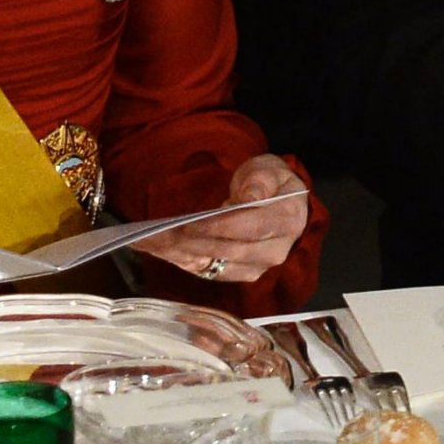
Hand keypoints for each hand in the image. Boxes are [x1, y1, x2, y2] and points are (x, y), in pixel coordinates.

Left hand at [138, 154, 309, 283]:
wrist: (275, 200)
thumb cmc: (269, 182)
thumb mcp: (269, 170)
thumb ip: (260, 181)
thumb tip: (251, 197)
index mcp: (287, 220)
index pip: (251, 227)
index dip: (220, 227)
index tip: (191, 223)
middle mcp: (276, 250)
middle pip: (232, 251)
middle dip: (195, 243)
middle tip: (163, 235)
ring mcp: (259, 266)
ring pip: (220, 266)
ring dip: (186, 256)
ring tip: (156, 244)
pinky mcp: (242, 273)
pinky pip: (213, 272)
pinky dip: (188, 262)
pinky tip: (165, 252)